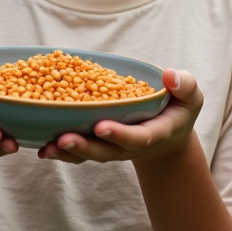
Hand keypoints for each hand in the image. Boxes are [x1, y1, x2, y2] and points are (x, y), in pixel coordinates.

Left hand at [36, 68, 201, 163]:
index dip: (119, 134)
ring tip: (47, 148)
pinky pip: (79, 151)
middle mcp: (131, 145)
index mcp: (154, 133)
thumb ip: (185, 86)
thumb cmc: (178, 108)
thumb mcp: (190, 96)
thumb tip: (170, 76)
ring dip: (67, 153)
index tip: (102, 126)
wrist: (167, 131)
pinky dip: (61, 151)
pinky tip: (41, 147)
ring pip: (89, 153)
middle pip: (106, 151)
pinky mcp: (100, 144)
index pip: (137, 137)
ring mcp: (114, 147)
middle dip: (85, 147)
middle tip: (64, 140)